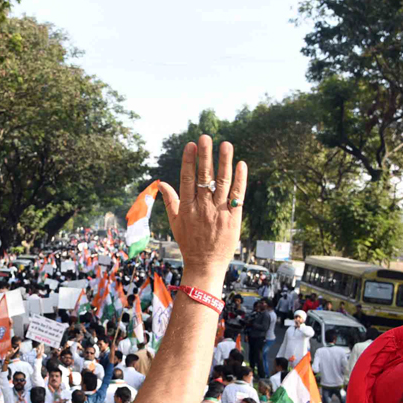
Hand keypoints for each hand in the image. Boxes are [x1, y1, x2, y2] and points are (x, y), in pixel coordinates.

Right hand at [155, 136, 246, 283]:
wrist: (205, 264)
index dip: (189, 161)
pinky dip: (240, 180)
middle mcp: (202, 207)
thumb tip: (161, 183)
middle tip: (205, 137)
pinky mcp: (233, 218)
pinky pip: (237, 195)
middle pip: (204, 177)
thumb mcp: (175, 222)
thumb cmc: (189, 242)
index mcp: (187, 207)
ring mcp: (219, 212)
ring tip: (225, 144)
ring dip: (224, 162)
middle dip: (205, 156)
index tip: (191, 145)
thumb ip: (170, 200)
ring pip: (222, 182)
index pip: (187, 179)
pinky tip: (241, 164)